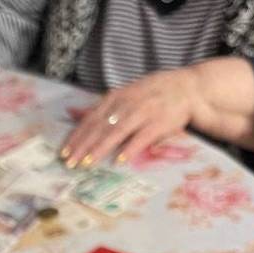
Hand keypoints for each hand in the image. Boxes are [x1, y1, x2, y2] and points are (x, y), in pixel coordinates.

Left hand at [62, 68, 199, 167]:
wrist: (189, 88)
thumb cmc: (153, 93)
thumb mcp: (125, 94)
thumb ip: (103, 108)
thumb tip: (76, 115)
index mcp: (116, 97)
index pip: (90, 119)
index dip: (76, 136)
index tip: (64, 152)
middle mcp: (126, 103)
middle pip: (99, 127)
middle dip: (82, 146)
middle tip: (70, 163)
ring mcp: (143, 112)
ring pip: (116, 132)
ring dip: (100, 149)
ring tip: (87, 163)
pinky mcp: (159, 122)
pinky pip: (141, 137)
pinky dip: (129, 149)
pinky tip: (119, 160)